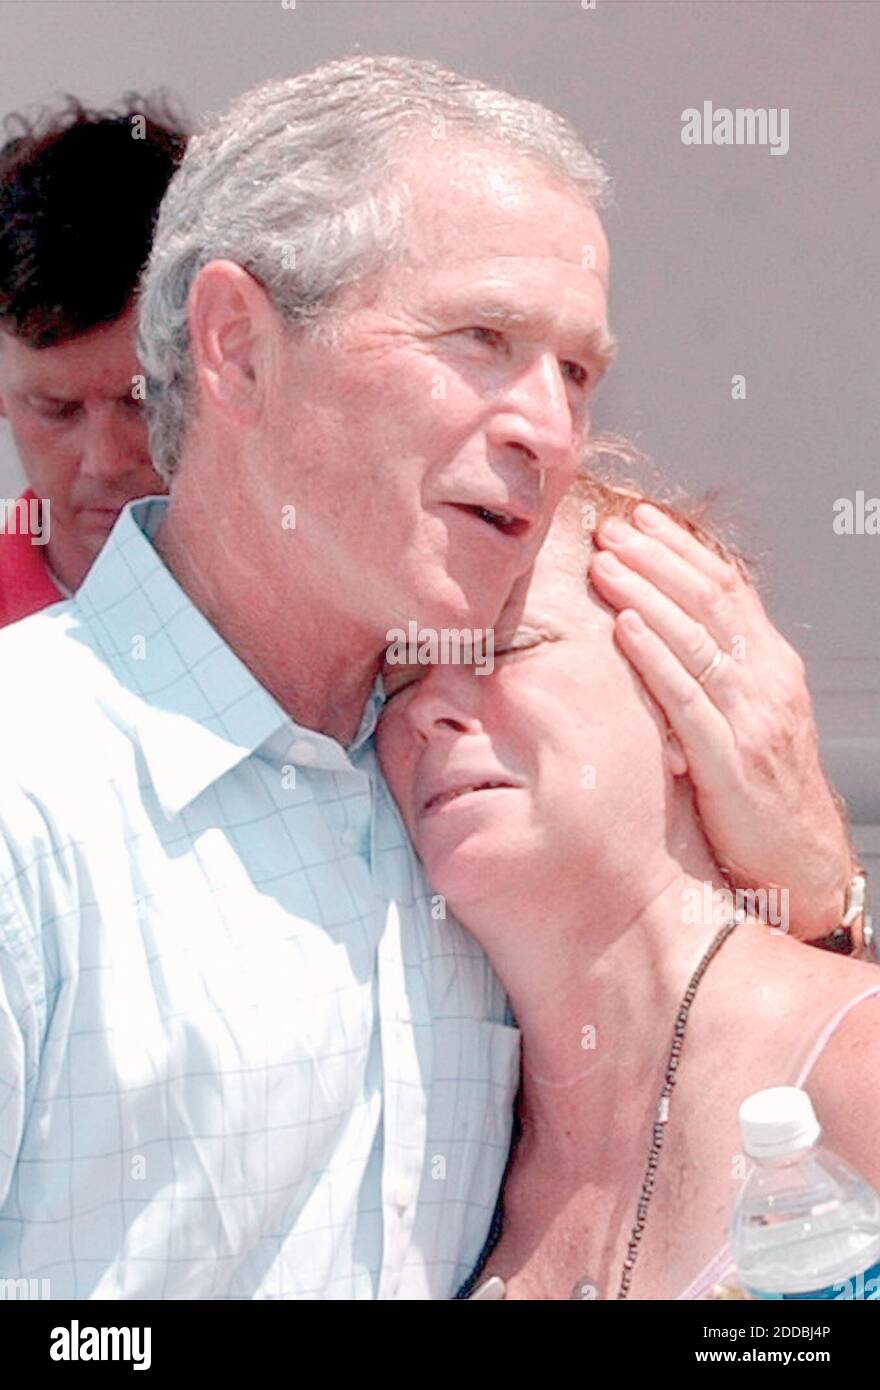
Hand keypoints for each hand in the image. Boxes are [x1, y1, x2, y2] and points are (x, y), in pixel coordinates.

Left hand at [588, 501, 852, 940]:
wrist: (804, 859)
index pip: (727, 587)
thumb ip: (716, 673)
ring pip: (697, 638)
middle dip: (657, 558)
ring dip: (647, 594)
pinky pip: (687, 697)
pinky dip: (654, 656)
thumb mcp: (749, 716)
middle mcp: (768, 681)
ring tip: (606, 562)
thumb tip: (663, 630)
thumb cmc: (764, 790)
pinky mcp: (731, 759)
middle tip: (611, 529)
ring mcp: (752, 718)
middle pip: (710, 600)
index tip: (640, 520)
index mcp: (772, 665)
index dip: (681, 549)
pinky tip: (623, 627)